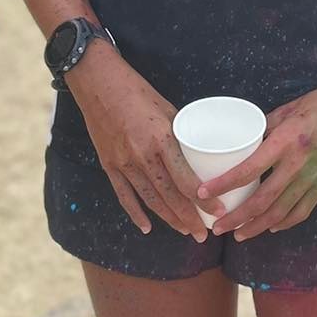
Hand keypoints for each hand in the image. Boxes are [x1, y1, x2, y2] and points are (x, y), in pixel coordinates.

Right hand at [66, 42, 208, 239]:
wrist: (97, 83)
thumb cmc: (136, 91)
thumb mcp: (166, 109)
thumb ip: (178, 135)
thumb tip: (196, 154)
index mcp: (161, 138)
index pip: (186, 179)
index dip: (204, 200)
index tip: (219, 211)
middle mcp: (141, 155)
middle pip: (169, 196)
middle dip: (189, 218)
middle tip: (204, 234)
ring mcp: (123, 163)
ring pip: (149, 200)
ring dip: (169, 219)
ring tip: (185, 231)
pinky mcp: (109, 165)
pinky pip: (124, 196)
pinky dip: (136, 214)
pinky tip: (147, 228)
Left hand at [198, 60, 316, 239]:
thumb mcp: (285, 111)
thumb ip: (263, 131)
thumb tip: (242, 146)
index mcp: (286, 141)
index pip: (248, 169)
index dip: (223, 184)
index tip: (202, 192)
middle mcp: (298, 164)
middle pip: (262, 201)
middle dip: (237, 218)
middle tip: (218, 228)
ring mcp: (313, 178)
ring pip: (281, 212)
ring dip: (257, 227)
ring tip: (238, 234)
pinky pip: (301, 211)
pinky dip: (284, 223)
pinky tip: (270, 227)